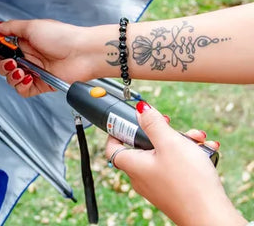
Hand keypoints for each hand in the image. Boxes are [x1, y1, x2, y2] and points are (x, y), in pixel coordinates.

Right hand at [0, 20, 95, 96]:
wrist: (82, 53)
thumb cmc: (63, 37)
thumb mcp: (33, 26)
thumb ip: (11, 27)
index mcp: (25, 42)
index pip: (3, 50)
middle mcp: (29, 56)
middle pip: (5, 66)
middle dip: (3, 66)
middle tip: (11, 63)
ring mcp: (34, 71)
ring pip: (12, 79)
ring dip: (13, 76)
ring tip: (21, 70)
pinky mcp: (41, 84)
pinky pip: (24, 90)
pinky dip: (22, 86)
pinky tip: (28, 78)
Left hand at [105, 102, 246, 225]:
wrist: (211, 216)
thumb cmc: (188, 183)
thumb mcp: (169, 143)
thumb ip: (153, 124)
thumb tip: (140, 109)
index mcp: (133, 165)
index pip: (112, 146)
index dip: (117, 130)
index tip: (128, 119)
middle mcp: (141, 176)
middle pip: (142, 146)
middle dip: (161, 132)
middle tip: (174, 127)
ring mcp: (157, 184)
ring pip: (163, 154)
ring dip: (180, 142)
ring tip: (197, 139)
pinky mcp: (172, 189)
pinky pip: (175, 166)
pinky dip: (187, 156)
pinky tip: (205, 150)